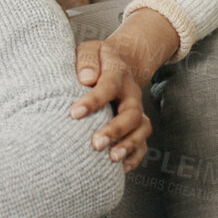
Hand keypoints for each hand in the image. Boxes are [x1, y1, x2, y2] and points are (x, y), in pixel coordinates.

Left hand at [70, 9, 178, 167]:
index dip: (93, 101)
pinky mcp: (136, 125)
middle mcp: (131, 94)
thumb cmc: (96, 60)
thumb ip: (86, 60)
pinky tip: (121, 168)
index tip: (75, 113)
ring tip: (111, 159)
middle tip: (96, 144)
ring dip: (128, 145)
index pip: (108, 86)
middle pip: (131, 113)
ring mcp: (137, 110)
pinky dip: (135, 156)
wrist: (118, 62)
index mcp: (118, 73)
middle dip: (115, 130)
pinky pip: (143, 143)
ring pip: (141, 129)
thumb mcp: (89, 50)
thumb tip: (86, 79)